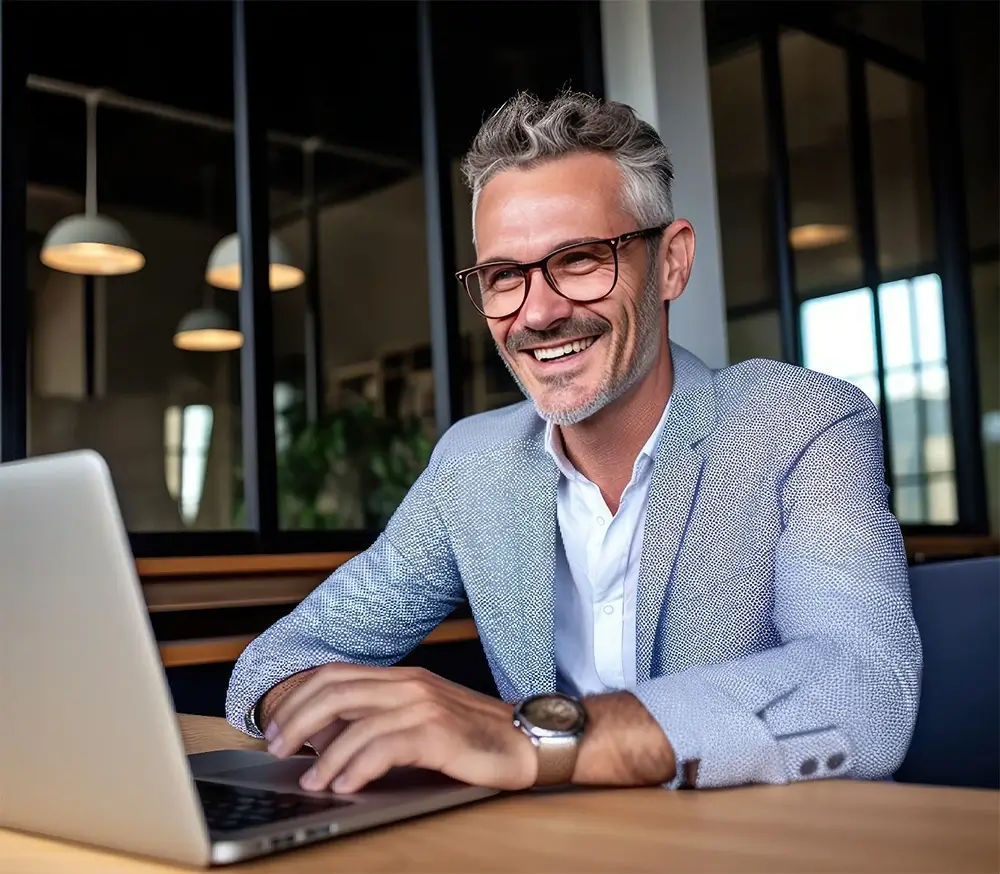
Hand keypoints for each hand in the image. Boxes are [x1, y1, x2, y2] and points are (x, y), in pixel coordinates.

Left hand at [263, 664, 537, 793]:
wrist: (527, 738)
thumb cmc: (474, 735)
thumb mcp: (422, 719)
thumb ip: (380, 721)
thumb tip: (327, 739)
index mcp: (402, 678)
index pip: (335, 674)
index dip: (298, 697)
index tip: (274, 725)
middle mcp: (409, 685)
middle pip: (335, 691)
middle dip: (297, 719)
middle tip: (276, 747)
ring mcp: (424, 706)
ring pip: (356, 722)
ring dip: (324, 754)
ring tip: (310, 779)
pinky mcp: (439, 733)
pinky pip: (385, 747)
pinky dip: (357, 766)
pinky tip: (345, 784)